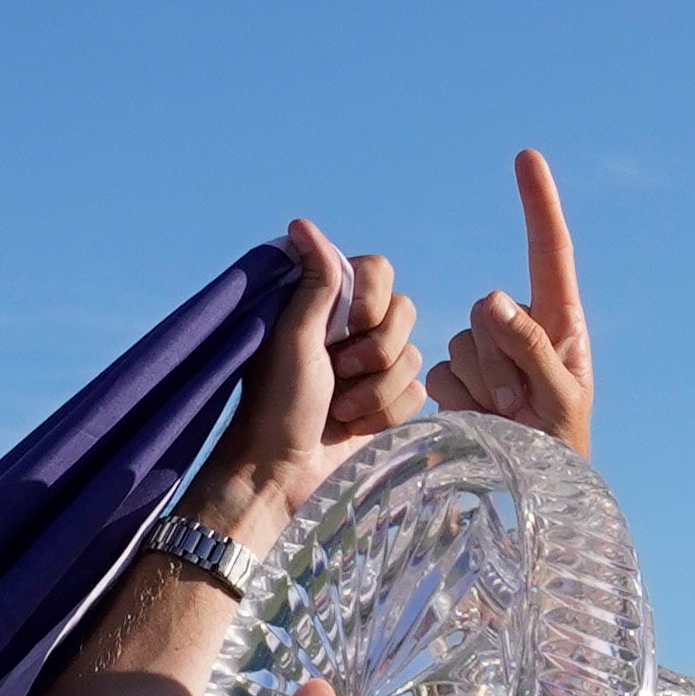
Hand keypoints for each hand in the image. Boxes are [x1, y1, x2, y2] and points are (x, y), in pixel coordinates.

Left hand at [185, 221, 427, 540]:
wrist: (282, 473)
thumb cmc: (277, 405)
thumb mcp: (294, 337)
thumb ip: (314, 281)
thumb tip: (301, 222)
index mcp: (326, 303)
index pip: (380, 270)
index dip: (371, 301)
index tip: (342, 328)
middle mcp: (353, 329)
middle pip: (405, 312)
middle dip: (375, 352)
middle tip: (337, 374)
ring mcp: (372, 367)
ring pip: (414, 357)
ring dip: (376, 391)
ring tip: (339, 410)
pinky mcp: (386, 402)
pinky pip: (417, 393)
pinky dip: (385, 414)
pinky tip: (353, 428)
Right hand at [428, 150, 592, 459]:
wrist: (532, 497)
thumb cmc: (560, 452)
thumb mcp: (559, 400)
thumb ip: (531, 348)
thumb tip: (492, 300)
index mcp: (560, 323)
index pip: (549, 252)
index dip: (538, 205)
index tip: (527, 157)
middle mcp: (520, 328)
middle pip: (486, 310)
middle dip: (497, 358)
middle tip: (518, 404)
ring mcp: (487, 354)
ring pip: (460, 341)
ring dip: (478, 384)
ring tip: (504, 418)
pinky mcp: (458, 379)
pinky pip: (439, 372)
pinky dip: (456, 400)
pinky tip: (480, 422)